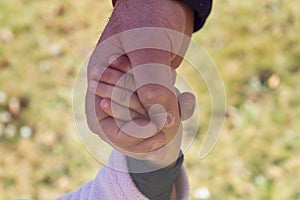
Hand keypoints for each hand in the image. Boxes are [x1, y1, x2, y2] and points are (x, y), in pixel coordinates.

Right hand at [85, 0, 194, 164]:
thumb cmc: (150, 14)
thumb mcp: (147, 47)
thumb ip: (150, 84)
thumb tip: (162, 120)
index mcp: (101, 76)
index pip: (103, 122)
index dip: (127, 134)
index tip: (154, 129)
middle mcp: (115, 83)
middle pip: (126, 124)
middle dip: (150, 125)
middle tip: (171, 118)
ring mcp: (135, 84)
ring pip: (147, 117)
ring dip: (166, 116)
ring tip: (181, 101)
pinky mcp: (153, 83)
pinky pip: (161, 105)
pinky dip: (175, 107)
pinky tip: (185, 97)